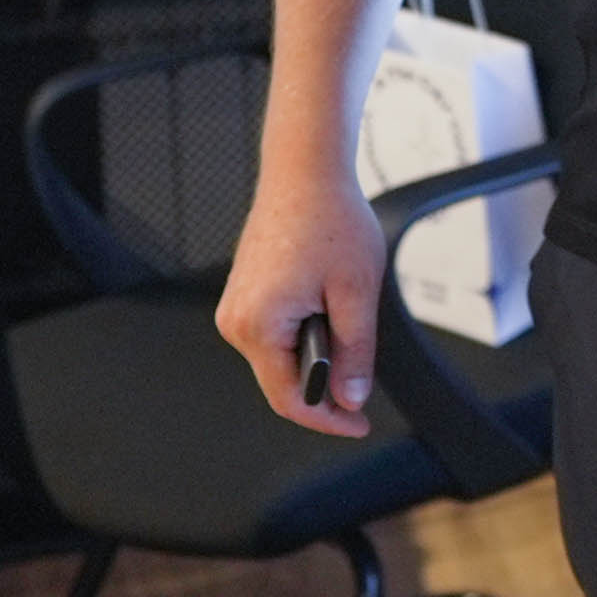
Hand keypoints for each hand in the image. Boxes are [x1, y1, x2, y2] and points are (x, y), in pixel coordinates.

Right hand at [216, 159, 383, 435]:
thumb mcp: (356, 292)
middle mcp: (235, 321)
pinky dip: (303, 335)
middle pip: (282, 382)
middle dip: (325, 384)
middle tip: (362, 368)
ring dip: (315, 355)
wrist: (305, 172)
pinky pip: (274, 335)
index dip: (327, 420)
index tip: (358, 423)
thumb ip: (354, 353)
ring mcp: (236, 308)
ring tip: (343, 316)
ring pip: (279, 359)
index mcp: (258, 324)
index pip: (290, 399)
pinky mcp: (244, 296)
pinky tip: (325, 307)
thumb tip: (350, 398)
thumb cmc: (329, 219)